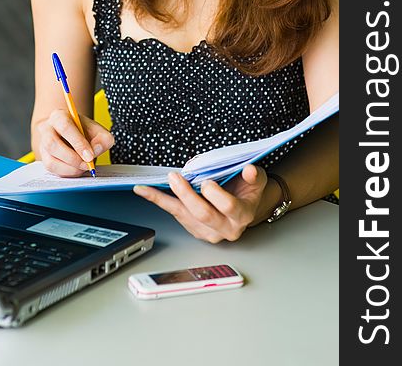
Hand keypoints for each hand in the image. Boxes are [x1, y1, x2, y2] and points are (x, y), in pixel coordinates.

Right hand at [38, 109, 113, 176]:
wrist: (73, 136)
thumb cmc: (85, 132)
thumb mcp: (98, 131)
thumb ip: (102, 139)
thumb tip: (96, 150)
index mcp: (59, 116)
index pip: (65, 127)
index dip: (78, 143)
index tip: (90, 155)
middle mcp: (47, 130)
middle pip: (52, 144)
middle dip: (72, 158)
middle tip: (87, 164)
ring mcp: (43, 146)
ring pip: (50, 161)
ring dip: (70, 168)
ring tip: (84, 167)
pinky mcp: (44, 159)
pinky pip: (52, 170)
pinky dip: (67, 173)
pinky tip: (77, 169)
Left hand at [133, 164, 267, 242]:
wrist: (245, 206)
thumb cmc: (249, 190)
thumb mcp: (257, 180)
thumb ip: (254, 175)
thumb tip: (249, 170)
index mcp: (242, 215)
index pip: (229, 207)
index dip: (216, 195)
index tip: (206, 182)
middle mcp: (226, 228)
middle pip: (203, 213)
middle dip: (187, 195)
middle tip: (176, 178)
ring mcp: (208, 231)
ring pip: (184, 215)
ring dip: (164, 199)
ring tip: (146, 187)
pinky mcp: (194, 229)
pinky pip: (174, 213)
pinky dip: (158, 200)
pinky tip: (144, 192)